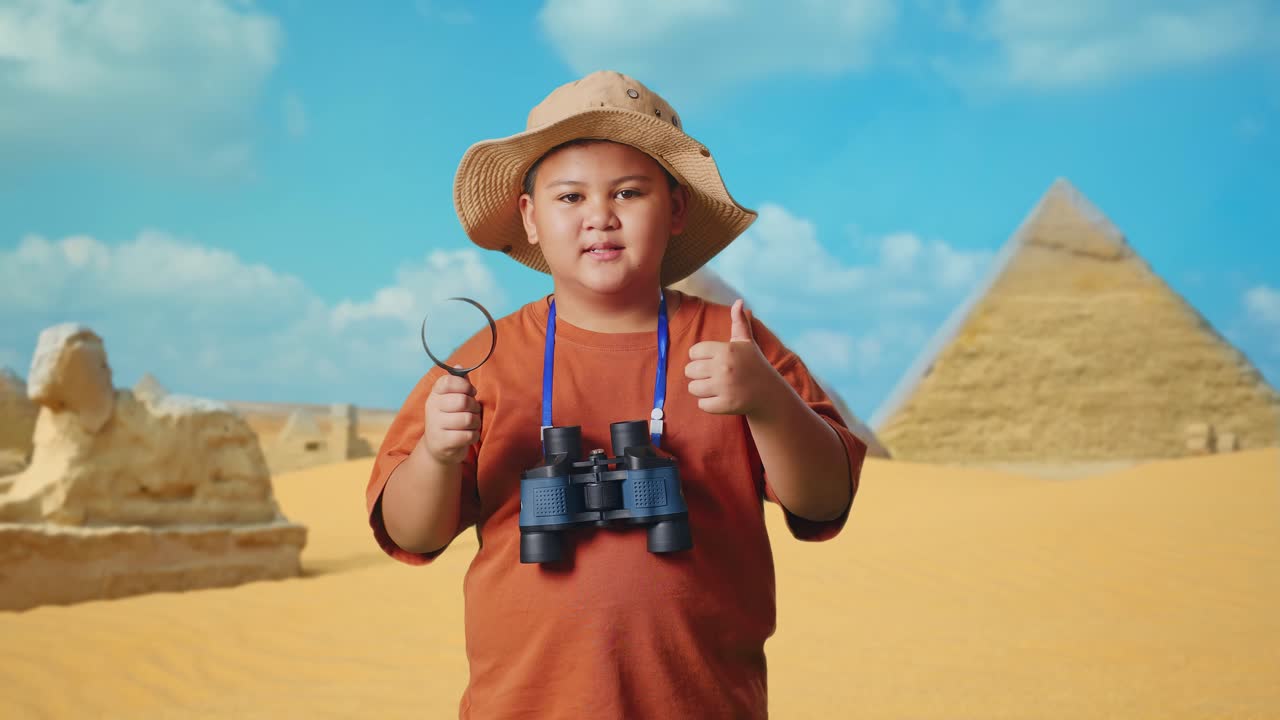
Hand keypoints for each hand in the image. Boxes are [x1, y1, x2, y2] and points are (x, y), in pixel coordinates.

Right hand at [421, 366, 481, 464]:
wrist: (438, 447)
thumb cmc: (450, 418)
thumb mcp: (453, 399)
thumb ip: (459, 384)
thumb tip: (459, 366)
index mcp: (435, 394)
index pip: (449, 381)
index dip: (465, 386)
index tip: (470, 392)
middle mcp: (432, 408)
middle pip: (463, 401)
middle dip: (474, 407)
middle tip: (472, 411)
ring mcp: (435, 425)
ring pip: (468, 419)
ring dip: (475, 423)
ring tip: (471, 424)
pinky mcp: (442, 442)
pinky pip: (468, 435)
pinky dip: (473, 436)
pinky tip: (468, 436)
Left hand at [685, 299, 777, 415]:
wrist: (769, 392)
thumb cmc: (754, 364)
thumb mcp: (746, 342)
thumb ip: (739, 322)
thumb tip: (739, 301)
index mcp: (726, 350)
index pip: (694, 352)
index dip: (700, 357)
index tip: (711, 360)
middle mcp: (724, 367)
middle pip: (689, 370)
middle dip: (697, 374)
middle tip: (712, 375)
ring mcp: (725, 387)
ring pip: (693, 388)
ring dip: (700, 389)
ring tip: (714, 387)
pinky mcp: (726, 405)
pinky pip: (701, 405)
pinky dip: (707, 404)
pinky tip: (719, 398)